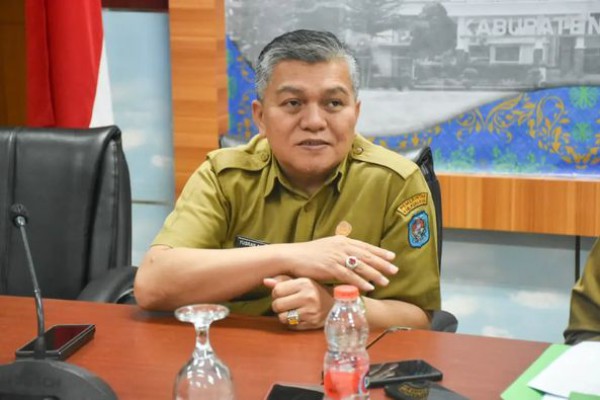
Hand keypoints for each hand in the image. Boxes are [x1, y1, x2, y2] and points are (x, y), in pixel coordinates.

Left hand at [264, 275, 334, 329]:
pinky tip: (299, 316)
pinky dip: (292, 322)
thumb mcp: (301, 281)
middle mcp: (308, 297)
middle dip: (278, 305)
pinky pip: (292, 326)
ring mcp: (311, 312)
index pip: (277, 290)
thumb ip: (282, 280)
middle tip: (286, 303)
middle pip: (277, 305)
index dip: (276, 293)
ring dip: (284, 315)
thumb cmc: (314, 290)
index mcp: (305, 283)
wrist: (336, 304)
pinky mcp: (312, 324)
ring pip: (282, 318)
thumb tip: (265, 281)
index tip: (283, 293)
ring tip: (291, 310)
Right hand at [282, 236, 397, 291]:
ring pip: (361, 266)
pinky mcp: (330, 268)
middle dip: (382, 263)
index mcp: (341, 241)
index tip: (392, 256)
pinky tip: (369, 287)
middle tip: (395, 270)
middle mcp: (341, 247)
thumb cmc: (308, 254)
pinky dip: (361, 282)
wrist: (292, 256)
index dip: (379, 252)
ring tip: (386, 281)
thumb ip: (340, 250)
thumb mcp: (327, 248)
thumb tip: (351, 257)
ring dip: (375, 274)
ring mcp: (336, 257)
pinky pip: (350, 276)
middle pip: (367, 256)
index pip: (365, 246)